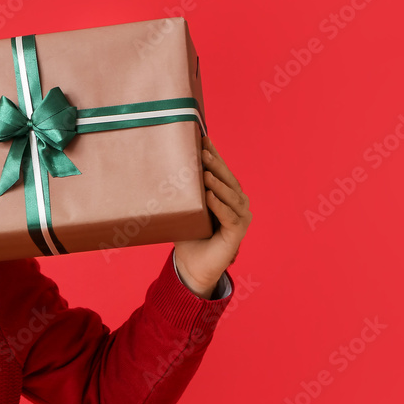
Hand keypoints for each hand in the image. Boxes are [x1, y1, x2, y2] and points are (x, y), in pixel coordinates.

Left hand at [173, 135, 252, 297]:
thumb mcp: (185, 207)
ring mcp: (240, 218)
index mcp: (227, 195)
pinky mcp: (237, 233)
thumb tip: (163, 164)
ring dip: (217, 183)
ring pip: (230, 197)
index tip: (203, 137)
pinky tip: (209, 196)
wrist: (192, 265)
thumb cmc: (188, 234)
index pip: (222, 171)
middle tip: (202, 151)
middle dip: (216, 165)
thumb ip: (182, 190)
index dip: (214, 155)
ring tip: (204, 173)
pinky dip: (219, 205)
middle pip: (228, 180)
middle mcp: (238, 204)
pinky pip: (229, 216)